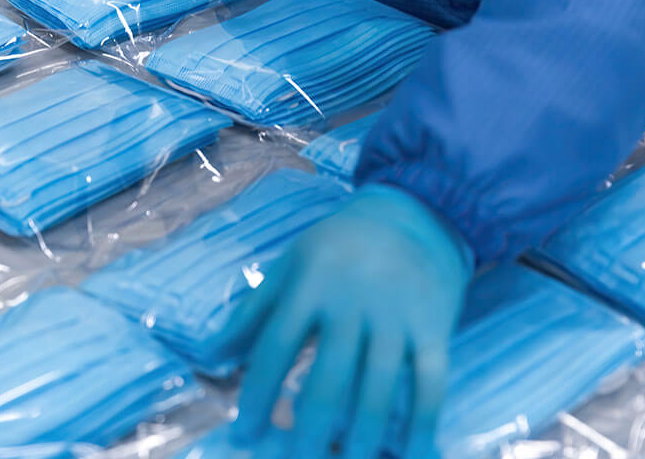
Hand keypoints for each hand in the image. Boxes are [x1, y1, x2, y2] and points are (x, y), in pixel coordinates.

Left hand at [223, 184, 472, 458]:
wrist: (415, 211)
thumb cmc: (339, 244)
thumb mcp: (290, 264)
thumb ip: (252, 312)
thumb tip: (209, 358)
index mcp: (310, 285)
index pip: (275, 347)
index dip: (256, 395)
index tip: (243, 435)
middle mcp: (353, 303)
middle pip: (328, 379)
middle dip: (307, 432)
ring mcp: (397, 318)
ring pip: (379, 390)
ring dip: (360, 438)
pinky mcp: (434, 329)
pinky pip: (430, 385)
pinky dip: (422, 426)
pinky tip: (410, 456)